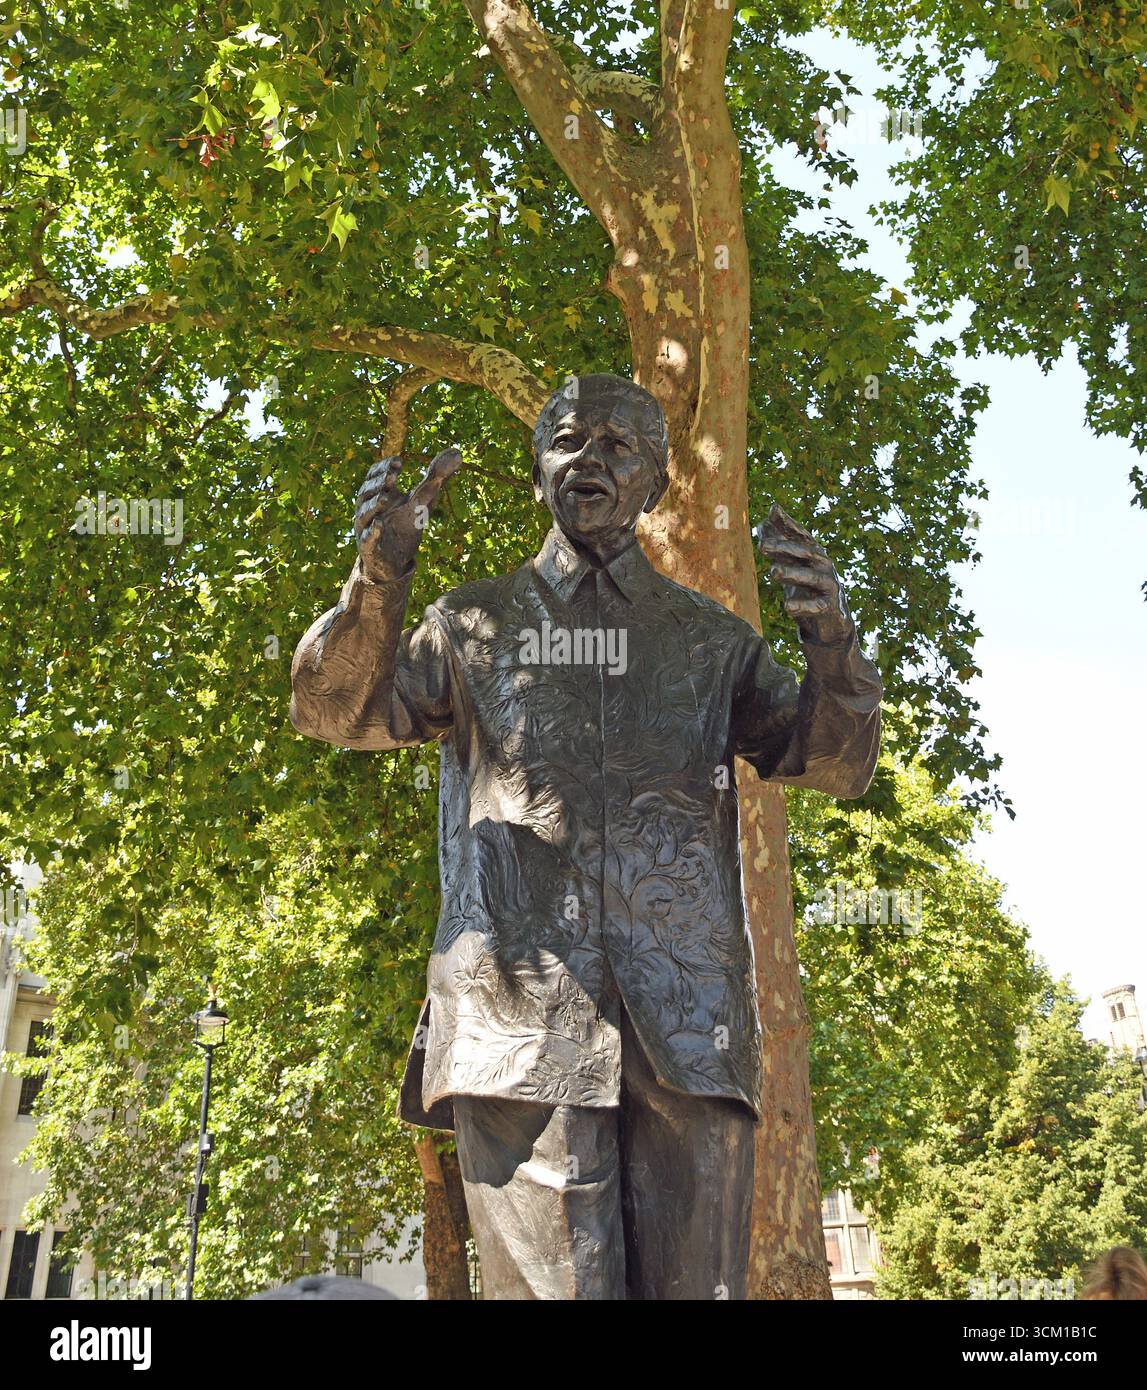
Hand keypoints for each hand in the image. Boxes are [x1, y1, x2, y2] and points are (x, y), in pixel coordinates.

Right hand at [354, 447, 461, 582]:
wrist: (395, 561)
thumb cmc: (405, 525)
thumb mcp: (423, 501)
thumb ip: (436, 478)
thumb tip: (457, 452)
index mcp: (379, 493)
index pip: (375, 475)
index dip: (385, 467)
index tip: (400, 462)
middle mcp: (368, 508)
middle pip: (366, 492)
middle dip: (379, 483)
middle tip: (392, 477)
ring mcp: (366, 528)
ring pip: (364, 513)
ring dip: (374, 505)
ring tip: (386, 497)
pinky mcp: (370, 548)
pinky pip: (367, 539)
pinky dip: (372, 532)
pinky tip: (379, 525)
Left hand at [754, 502, 853, 644]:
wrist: (830, 618)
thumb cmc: (807, 586)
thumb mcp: (793, 565)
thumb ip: (779, 545)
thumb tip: (761, 523)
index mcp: (813, 552)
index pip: (800, 535)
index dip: (788, 523)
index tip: (773, 510)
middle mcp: (823, 564)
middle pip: (804, 552)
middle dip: (783, 547)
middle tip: (762, 546)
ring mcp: (829, 584)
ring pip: (810, 577)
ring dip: (792, 573)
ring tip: (773, 572)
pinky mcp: (830, 606)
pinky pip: (817, 605)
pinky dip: (803, 606)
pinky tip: (787, 607)